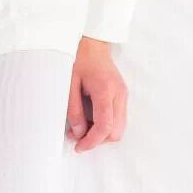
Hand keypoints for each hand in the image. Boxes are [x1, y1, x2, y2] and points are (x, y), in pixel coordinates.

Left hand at [66, 37, 127, 151]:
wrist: (93, 45)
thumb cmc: (80, 60)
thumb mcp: (69, 85)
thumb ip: (74, 111)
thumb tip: (79, 134)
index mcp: (105, 90)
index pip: (105, 126)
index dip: (92, 141)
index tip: (79, 147)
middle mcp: (119, 94)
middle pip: (116, 132)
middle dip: (98, 140)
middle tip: (79, 138)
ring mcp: (123, 96)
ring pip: (119, 129)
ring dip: (102, 135)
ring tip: (82, 129)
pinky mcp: (122, 97)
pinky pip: (118, 120)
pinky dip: (106, 127)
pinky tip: (90, 121)